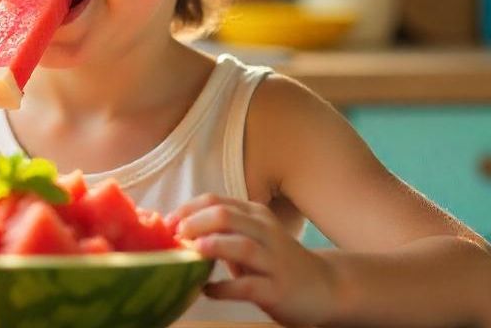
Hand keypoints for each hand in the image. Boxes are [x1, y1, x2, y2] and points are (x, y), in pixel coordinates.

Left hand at [168, 195, 338, 327]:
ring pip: (241, 245)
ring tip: (191, 252)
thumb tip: (176, 230)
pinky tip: (207, 290)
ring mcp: (273, 260)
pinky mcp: (278, 289)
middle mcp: (265, 232)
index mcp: (255, 215)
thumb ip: (221, 232)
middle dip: (194, 223)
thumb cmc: (275, 262)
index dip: (186, 209)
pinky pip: (248, 286)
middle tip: (174, 237)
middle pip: (225, 216)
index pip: (215, 200)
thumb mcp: (251, 238)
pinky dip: (224, 288)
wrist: (325, 288)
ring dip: (212, 246)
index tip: (166, 224)